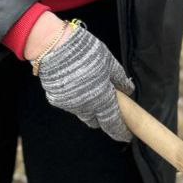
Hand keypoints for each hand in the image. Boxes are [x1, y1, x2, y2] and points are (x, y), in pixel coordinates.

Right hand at [36, 24, 134, 142]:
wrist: (54, 46)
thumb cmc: (85, 51)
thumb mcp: (108, 61)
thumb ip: (119, 78)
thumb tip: (128, 90)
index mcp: (101, 97)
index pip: (113, 122)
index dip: (120, 130)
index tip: (126, 135)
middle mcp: (85, 106)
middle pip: (96, 121)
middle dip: (103, 119)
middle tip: (108, 111)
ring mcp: (69, 104)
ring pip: (82, 113)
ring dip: (89, 109)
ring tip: (92, 95)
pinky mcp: (56, 99)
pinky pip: (69, 105)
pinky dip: (75, 100)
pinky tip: (76, 86)